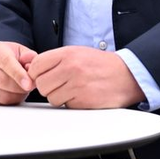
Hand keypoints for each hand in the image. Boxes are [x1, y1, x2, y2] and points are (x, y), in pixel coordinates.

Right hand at [0, 40, 36, 105]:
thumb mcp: (21, 52)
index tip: (28, 84)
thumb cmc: (11, 57)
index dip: (18, 74)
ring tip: (21, 88)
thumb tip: (32, 60)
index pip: (6, 62)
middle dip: (20, 87)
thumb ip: (29, 56)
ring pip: (2, 95)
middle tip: (30, 86)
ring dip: (17, 96)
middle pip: (3, 81)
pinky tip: (13, 93)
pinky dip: (10, 101)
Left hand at [28, 46, 144, 108]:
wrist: (127, 75)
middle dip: (47, 87)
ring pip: (51, 97)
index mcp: (67, 54)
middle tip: (58, 85)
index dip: (35, 73)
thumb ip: (55, 60)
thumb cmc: (100, 64)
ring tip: (71, 90)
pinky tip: (80, 96)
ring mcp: (77, 85)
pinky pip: (66, 106)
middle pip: (41, 84)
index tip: (39, 76)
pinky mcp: (84, 101)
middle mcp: (70, 68)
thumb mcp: (76, 52)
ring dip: (58, 97)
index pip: (36, 65)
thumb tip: (33, 70)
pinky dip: (70, 104)